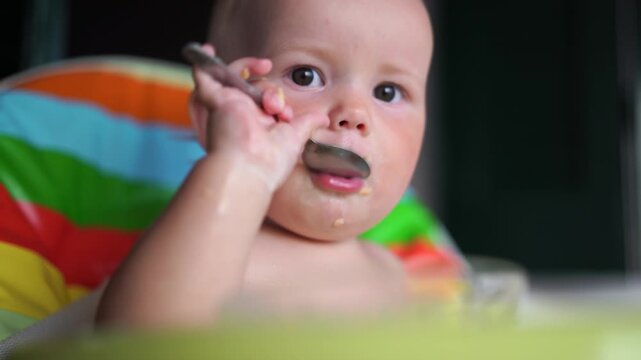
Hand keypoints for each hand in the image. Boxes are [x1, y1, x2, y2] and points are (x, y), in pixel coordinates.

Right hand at [189, 44, 328, 190]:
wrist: (250, 168)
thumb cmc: (270, 162)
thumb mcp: (296, 138)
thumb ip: (307, 124)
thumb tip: (322, 118)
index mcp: (257, 126)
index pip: (266, 102)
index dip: (280, 101)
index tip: (288, 115)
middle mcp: (240, 116)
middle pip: (253, 88)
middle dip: (271, 90)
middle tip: (278, 105)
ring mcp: (226, 107)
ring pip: (234, 77)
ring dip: (251, 70)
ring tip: (264, 67)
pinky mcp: (215, 101)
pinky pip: (204, 76)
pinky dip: (205, 62)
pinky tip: (209, 51)